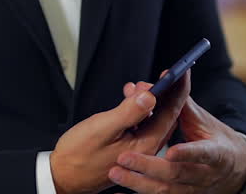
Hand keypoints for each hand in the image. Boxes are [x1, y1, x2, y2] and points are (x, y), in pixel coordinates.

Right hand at [50, 69, 190, 193]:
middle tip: (148, 79)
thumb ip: (128, 112)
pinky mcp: (130, 147)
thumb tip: (150, 96)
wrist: (63, 176)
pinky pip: (142, 125)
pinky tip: (127, 101)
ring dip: (146, 100)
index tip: (181, 71)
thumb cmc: (79, 155)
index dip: (177, 89)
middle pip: (165, 115)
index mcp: (146, 144)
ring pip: (153, 119)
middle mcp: (147, 148)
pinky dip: (137, 110)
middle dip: (161, 93)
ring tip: (132, 89)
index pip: (171, 112)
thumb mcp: (103, 128)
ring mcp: (139, 148)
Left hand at [108, 93, 245, 193]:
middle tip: (124, 157)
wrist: (233, 170)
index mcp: (216, 153)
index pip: (203, 153)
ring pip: (165, 190)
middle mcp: (205, 175)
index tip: (170, 151)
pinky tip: (119, 192)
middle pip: (176, 174)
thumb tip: (165, 76)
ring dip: (139, 183)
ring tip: (116, 172)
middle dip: (149, 166)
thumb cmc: (214, 138)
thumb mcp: (204, 121)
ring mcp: (192, 189)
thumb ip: (182, 102)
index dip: (188, 153)